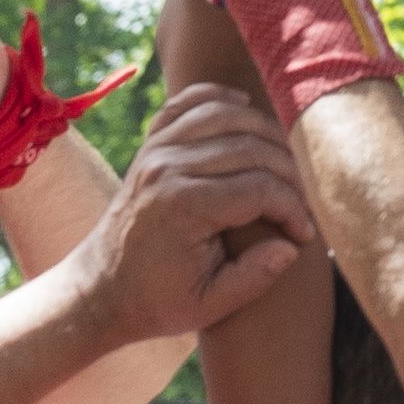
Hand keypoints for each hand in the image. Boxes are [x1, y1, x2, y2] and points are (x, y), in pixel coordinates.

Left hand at [66, 82, 314, 340]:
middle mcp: (168, 167)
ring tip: (284, 164)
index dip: (293, 209)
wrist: (100, 289)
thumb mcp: (209, 306)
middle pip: (250, 146)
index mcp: (184, 206)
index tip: (303, 233)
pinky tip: (244, 108)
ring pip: (224, 114)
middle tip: (303, 200)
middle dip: (289, 173)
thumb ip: (254, 277)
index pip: (261, 189)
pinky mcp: (150, 145)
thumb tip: (290, 246)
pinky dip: (218, 98)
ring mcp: (156, 150)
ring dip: (265, 132)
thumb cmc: (156, 301)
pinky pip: (186, 103)